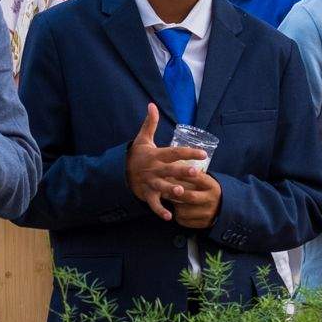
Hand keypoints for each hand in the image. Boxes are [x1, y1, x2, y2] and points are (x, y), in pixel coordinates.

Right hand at [125, 104, 208, 220]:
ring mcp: (150, 183)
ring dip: (171, 190)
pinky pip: (153, 204)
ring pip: (162, 187)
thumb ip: (150, 123)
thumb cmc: (136, 155)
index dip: (188, 152)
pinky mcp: (146, 194)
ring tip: (182, 192)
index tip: (202, 154)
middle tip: (196, 173)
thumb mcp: (142, 139)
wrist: (118, 171)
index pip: (174, 152)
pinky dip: (160, 210)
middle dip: (182, 171)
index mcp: (156, 156)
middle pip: (170, 170)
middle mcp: (154, 169)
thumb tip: (152, 104)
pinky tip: (170, 217)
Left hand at [169, 168, 221, 228]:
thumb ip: (192, 175)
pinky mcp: (203, 223)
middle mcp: (211, 199)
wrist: (222, 207)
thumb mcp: (204, 180)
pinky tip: (175, 210)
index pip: (197, 178)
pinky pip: (184, 221)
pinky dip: (177, 216)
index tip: (172, 172)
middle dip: (175, 193)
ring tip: (168, 200)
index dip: (183, 175)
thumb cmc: (206, 189)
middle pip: (190, 196)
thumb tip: (172, 167)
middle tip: (164, 190)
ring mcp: (208, 212)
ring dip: (174, 206)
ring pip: (184, 211)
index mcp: (212, 185)